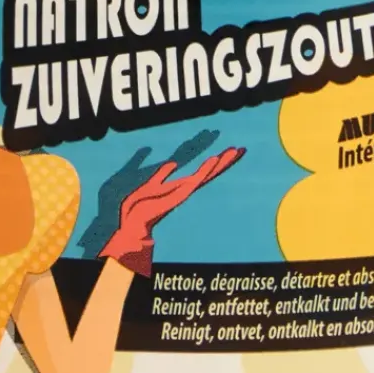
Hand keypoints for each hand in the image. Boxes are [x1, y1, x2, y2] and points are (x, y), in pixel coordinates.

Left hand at [99, 147, 244, 276]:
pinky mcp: (178, 196)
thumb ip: (162, 174)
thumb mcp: (151, 184)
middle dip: (224, 162)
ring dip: (218, 163)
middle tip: (241, 150)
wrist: (132, 223)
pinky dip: (204, 171)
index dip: (216, 161)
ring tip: (232, 152)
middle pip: (209, 172)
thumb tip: (173, 163)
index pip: (203, 171)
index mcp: (181, 185)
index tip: (231, 150)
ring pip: (205, 175)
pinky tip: (213, 161)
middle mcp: (186, 189)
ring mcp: (183, 192)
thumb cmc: (140, 206)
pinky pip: (193, 181)